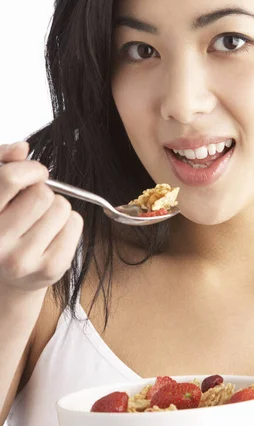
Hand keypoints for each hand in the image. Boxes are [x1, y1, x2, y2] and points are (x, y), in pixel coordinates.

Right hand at [0, 141, 82, 294]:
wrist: (9, 276)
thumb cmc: (4, 225)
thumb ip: (4, 163)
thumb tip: (21, 149)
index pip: (10, 178)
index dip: (30, 169)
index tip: (36, 173)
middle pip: (42, 194)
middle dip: (44, 192)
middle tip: (34, 206)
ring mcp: (22, 260)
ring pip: (61, 208)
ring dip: (57, 208)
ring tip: (41, 222)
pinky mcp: (49, 269)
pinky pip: (75, 223)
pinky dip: (69, 223)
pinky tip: (52, 235)